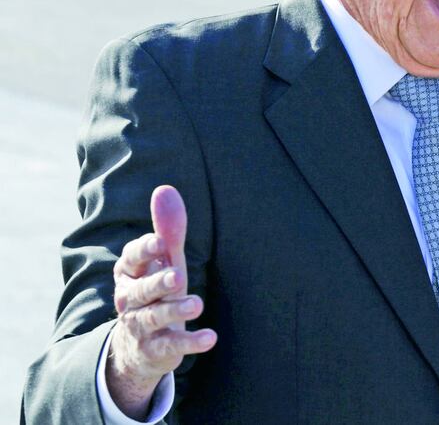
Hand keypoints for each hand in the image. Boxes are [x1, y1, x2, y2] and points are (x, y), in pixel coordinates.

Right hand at [106, 186, 216, 418]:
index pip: (131, 259)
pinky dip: (189, 342)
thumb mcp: (164, 261)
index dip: (145, 251)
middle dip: (158, 283)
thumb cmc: (156, 291)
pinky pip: (170, 346)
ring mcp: (140, 327)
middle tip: (178, 276)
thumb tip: (165, 189)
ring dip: (175, 310)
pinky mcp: (154, 349)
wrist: (139, 347)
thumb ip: (167, 230)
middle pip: (141, 291)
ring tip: (198, 303)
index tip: (161, 243)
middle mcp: (129, 300)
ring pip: (153, 317)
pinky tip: (210, 338)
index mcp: (129, 274)